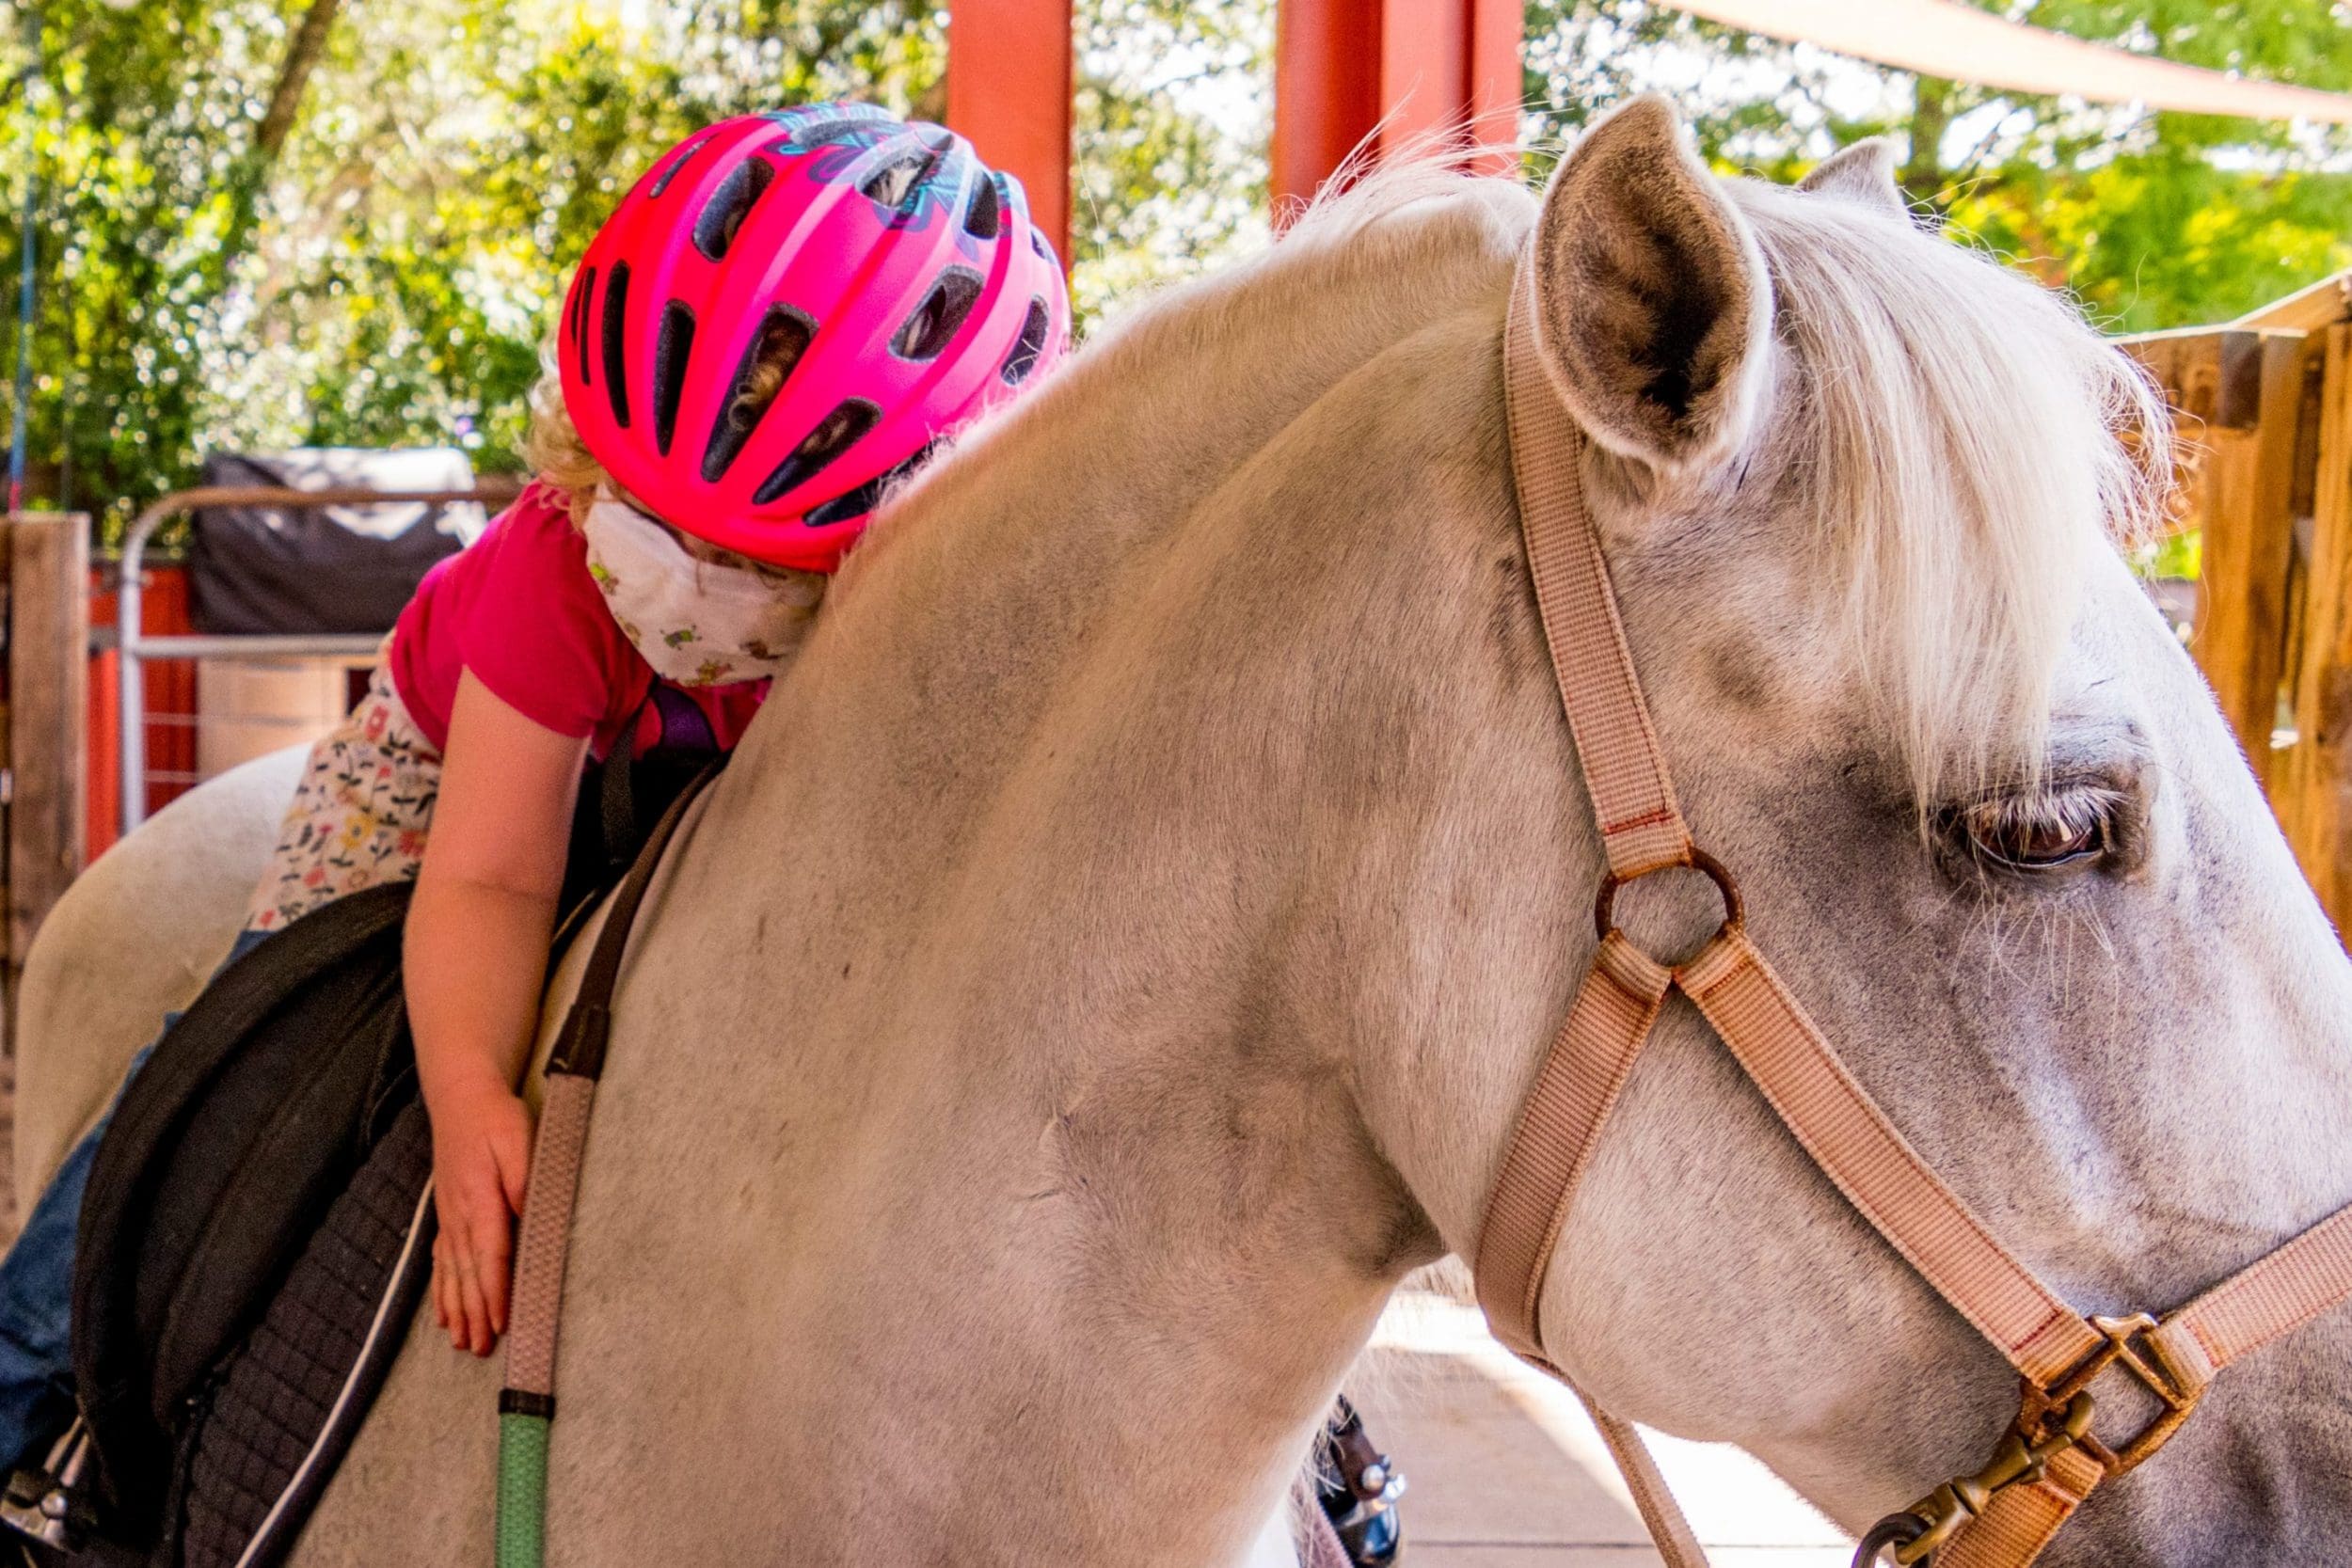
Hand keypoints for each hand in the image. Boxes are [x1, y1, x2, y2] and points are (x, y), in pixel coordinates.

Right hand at [429, 1084, 533, 1355]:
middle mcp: (459, 1216)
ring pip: (451, 1273)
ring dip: (456, 1310)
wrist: (461, 1098)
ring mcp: (449, 1217)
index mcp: (480, 1200)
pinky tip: (441, 1313)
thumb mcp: (519, 1140)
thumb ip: (525, 1180)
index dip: (496, 1292)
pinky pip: (440, 1260)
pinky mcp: (446, 1214)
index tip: (500, 1323)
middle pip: (468, 1274)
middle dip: (474, 1314)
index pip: (490, 1256)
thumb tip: (531, 1217)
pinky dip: (441, 1290)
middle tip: (479, 1350)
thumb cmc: (495, 1118)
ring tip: (460, 1343)